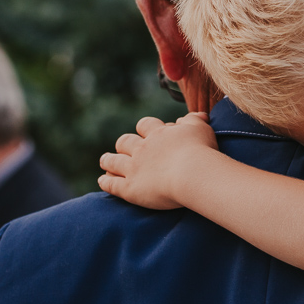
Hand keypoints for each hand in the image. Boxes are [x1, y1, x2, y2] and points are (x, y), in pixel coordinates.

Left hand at [98, 112, 216, 209]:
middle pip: (125, 142)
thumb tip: (195, 115)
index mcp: (158, 134)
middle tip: (123, 147)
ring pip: (113, 161)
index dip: (145, 128)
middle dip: (123, 144)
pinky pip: (112, 184)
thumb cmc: (201, 150)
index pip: (145, 125)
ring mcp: (133, 168)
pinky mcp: (129, 188)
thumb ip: (195, 120)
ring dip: (108, 160)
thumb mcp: (201, 128)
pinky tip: (102, 181)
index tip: (148, 132)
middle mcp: (142, 149)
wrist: (193, 173)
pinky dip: (106, 182)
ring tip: (105, 161)